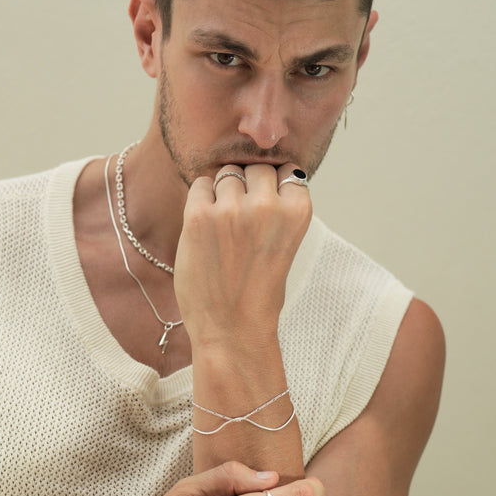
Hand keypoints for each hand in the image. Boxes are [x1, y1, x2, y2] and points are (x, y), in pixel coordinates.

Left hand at [174, 163, 311, 347]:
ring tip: (222, 226)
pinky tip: (204, 225)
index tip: (266, 204)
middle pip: (256, 168)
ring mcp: (231, 209)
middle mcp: (266, 205)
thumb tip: (259, 176)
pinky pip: (199, 185)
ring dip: (222, 191)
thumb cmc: (258, 292)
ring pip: (226, 173)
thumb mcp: (285, 244)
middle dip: (248, 185)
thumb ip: (278, 209)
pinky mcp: (198, 217)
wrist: (232, 328)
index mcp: (297, 211)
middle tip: (240, 217)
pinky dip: (200, 199)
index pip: (287, 170)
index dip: (274, 184)